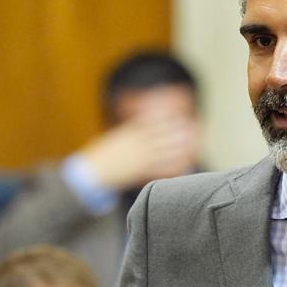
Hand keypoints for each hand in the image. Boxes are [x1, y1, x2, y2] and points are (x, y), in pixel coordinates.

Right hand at [77, 112, 201, 189]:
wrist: (91, 172)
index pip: (153, 121)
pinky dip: (173, 166)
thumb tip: (141, 124)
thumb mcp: (115, 137)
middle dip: (179, 130)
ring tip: (195, 143)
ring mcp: (139, 158)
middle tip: (195, 126)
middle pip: (163, 134)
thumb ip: (131, 131)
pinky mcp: (140, 172)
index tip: (181, 114)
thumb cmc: (101, 155)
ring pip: (165, 150)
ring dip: (181, 146)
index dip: (168, 117)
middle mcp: (137, 144)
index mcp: (131, 132)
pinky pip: (161, 168)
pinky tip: (185, 164)